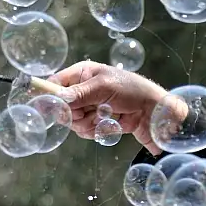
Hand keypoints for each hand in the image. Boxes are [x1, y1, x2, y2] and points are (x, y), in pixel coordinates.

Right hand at [47, 61, 182, 150]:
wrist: (158, 114)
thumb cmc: (134, 92)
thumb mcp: (104, 88)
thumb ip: (79, 94)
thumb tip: (57, 98)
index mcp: (83, 74)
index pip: (55, 84)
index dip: (49, 96)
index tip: (46, 108)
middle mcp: (85, 90)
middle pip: (63, 108)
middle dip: (76, 114)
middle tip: (92, 111)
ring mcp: (92, 107)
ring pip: (75, 123)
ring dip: (92, 123)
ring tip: (109, 116)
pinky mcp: (101, 123)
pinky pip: (88, 132)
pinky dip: (101, 130)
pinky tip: (115, 124)